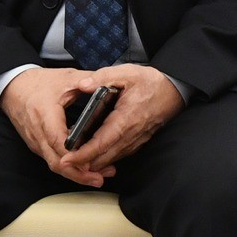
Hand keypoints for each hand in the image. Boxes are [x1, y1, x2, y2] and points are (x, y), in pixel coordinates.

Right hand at [0, 66, 109, 185]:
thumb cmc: (39, 83)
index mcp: (45, 114)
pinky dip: (68, 167)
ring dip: (74, 174)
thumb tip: (109, 84)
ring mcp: (36, 142)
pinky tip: (84, 167)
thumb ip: (88, 81)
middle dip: (78, 174)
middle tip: (99, 178)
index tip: (90, 161)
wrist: (14, 88)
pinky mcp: (37, 145)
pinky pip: (52, 160)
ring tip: (97, 177)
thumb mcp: (65, 77)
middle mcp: (38, 132)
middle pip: (56, 161)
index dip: (73, 154)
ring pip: (54, 165)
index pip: (57, 140)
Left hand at [58, 63, 183, 177]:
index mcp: (125, 119)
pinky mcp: (137, 142)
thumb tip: (83, 85)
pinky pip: (119, 155)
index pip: (101, 143)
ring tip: (74, 161)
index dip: (83, 154)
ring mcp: (135, 141)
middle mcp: (130, 135)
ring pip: (111, 159)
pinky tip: (93, 155)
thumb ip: (103, 77)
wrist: (173, 91)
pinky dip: (104, 158)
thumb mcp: (126, 72)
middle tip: (63, 163)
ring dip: (93, 163)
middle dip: (83, 164)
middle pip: (104, 158)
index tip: (67, 159)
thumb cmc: (150, 82)